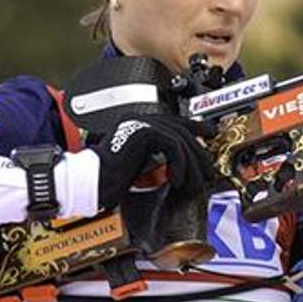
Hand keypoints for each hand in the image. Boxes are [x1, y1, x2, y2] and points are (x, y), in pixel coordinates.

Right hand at [91, 114, 216, 209]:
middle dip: (198, 151)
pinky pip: (173, 145)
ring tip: (195, 182)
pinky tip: (177, 180)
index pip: (172, 121)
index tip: (210, 134)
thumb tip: (182, 161)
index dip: (195, 127)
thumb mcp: (140, 165)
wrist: (92, 183)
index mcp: (137, 123)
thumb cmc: (110, 179)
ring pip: (179, 138)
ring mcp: (140, 122)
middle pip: (180, 129)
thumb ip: (158, 157)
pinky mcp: (143, 132)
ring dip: (192, 163)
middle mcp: (139, 118)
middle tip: (208, 170)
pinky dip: (180, 164)